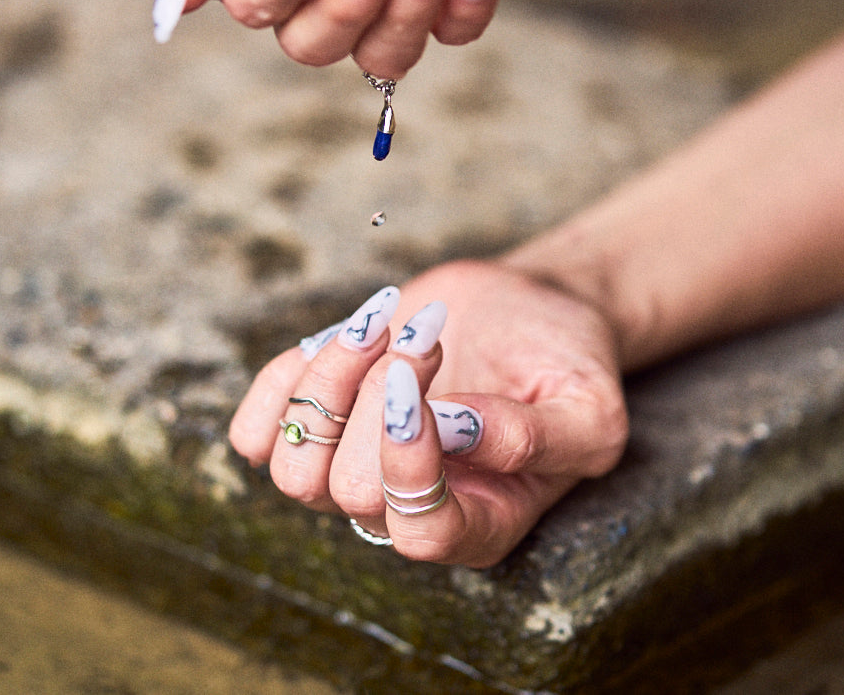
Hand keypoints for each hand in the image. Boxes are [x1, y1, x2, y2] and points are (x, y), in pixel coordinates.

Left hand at [229, 260, 628, 567]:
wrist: (522, 312)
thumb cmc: (563, 363)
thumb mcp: (586, 406)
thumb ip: (536, 437)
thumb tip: (453, 431)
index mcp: (480, 522)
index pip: (420, 531)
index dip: (408, 460)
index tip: (419, 375)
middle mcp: (407, 510)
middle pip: (347, 488)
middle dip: (379, 392)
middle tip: (426, 334)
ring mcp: (351, 471)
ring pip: (291, 467)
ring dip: (331, 377)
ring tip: (385, 323)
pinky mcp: (317, 427)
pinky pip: (256, 435)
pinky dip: (285, 379)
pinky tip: (344, 339)